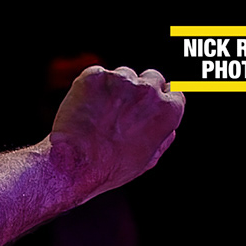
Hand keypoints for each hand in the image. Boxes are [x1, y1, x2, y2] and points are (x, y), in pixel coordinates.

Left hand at [50, 62, 183, 193]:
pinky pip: (97, 78)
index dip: (160, 104)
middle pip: (152, 78)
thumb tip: (170, 128)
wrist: (73, 166)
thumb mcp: (144, 161)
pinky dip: (91, 91)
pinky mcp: (96, 76)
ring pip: (123, 76)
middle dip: (140, 93)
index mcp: (167, 110)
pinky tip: (84, 113)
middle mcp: (148, 89)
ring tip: (98, 119)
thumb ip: (162, 139)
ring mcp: (122, 79)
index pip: (173, 94)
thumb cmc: (109, 169)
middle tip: (122, 115)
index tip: (148, 112)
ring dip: (114, 91)